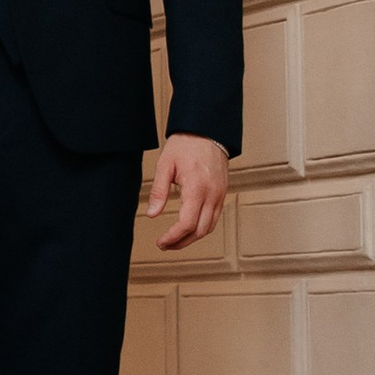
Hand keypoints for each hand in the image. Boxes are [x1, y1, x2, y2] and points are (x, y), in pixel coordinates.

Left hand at [145, 136, 229, 253]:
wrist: (207, 131)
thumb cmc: (186, 145)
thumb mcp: (165, 165)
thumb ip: (159, 191)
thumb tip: (152, 214)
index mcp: (197, 188)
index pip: (187, 224)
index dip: (173, 237)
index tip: (161, 242)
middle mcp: (212, 194)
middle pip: (200, 231)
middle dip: (181, 242)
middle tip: (165, 244)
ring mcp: (220, 195)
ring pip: (209, 227)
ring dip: (192, 238)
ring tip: (175, 240)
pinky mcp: (222, 193)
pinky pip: (215, 218)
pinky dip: (202, 228)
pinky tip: (189, 228)